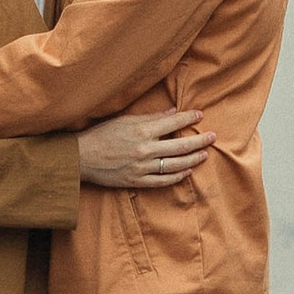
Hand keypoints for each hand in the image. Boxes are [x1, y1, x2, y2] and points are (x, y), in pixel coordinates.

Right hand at [78, 109, 215, 187]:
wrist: (81, 158)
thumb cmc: (101, 135)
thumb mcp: (124, 120)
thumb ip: (150, 118)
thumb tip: (171, 112)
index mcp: (141, 130)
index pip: (172, 122)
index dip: (188, 118)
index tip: (200, 115)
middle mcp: (145, 149)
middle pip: (180, 146)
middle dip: (199, 140)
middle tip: (212, 136)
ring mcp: (142, 167)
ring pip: (175, 165)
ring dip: (193, 159)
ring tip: (204, 154)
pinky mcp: (137, 181)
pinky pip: (163, 180)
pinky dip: (177, 176)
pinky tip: (187, 171)